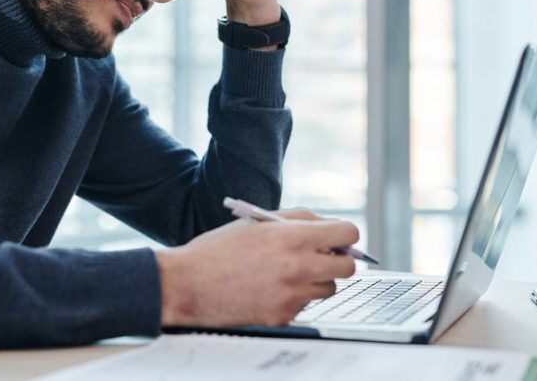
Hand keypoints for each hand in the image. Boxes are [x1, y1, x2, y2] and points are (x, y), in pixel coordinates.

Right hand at [156, 214, 359, 327]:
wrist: (189, 283)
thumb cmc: (219, 249)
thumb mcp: (258, 222)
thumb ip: (298, 220)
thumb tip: (329, 225)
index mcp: (292, 237)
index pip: (347, 234)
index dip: (345, 235)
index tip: (338, 239)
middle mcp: (298, 266)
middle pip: (348, 267)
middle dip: (338, 260)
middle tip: (322, 257)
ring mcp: (292, 295)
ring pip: (329, 289)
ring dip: (317, 280)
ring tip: (288, 273)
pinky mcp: (284, 316)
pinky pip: (305, 305)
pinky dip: (295, 298)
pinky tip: (270, 289)